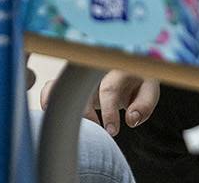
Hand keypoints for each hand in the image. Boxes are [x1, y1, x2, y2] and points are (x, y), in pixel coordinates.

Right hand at [39, 70, 158, 137]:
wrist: (129, 66)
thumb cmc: (139, 81)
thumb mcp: (149, 90)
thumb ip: (144, 104)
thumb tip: (131, 120)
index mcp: (118, 68)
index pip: (109, 90)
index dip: (109, 113)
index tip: (113, 131)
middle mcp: (95, 69)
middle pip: (80, 88)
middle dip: (85, 113)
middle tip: (96, 129)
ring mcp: (80, 75)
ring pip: (60, 85)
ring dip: (63, 107)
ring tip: (73, 124)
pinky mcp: (69, 81)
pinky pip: (51, 87)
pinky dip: (48, 100)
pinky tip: (56, 117)